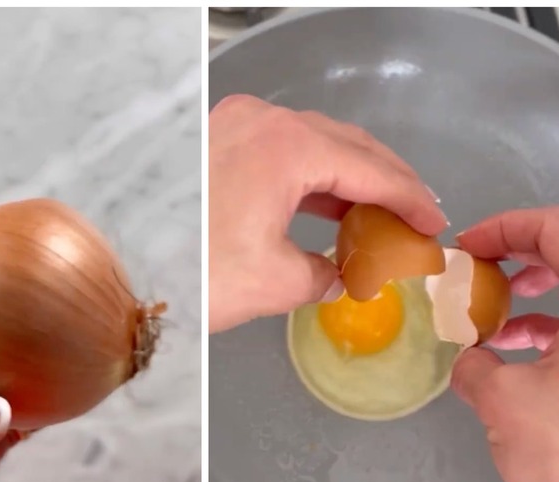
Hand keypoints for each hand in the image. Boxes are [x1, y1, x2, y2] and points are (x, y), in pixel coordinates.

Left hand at [209, 94, 446, 331]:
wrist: (125, 269)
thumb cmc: (195, 274)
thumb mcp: (275, 282)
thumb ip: (325, 273)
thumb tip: (340, 274)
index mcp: (286, 146)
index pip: (370, 169)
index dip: (410, 199)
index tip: (434, 223)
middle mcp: (263, 122)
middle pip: (347, 146)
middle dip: (387, 183)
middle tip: (415, 218)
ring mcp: (236, 126)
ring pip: (316, 147)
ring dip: (351, 182)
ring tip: (380, 219)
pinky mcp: (219, 143)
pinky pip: (284, 155)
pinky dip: (313, 182)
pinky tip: (330, 212)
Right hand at [451, 206, 558, 481]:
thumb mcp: (504, 402)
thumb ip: (476, 365)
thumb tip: (471, 360)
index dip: (508, 227)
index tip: (470, 248)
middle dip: (519, 259)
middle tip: (479, 276)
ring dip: (532, 300)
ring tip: (490, 323)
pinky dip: (548, 333)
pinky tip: (513, 359)